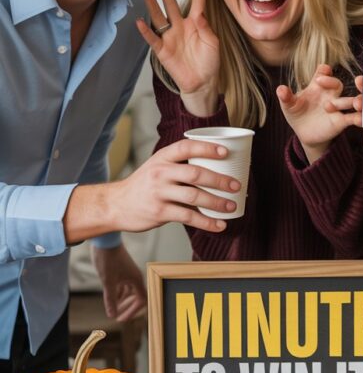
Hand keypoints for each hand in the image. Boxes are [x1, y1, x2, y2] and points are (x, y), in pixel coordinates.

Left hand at [92, 244, 145, 321]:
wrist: (104, 240)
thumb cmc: (108, 259)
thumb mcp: (108, 282)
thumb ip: (111, 299)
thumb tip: (112, 315)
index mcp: (136, 279)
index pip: (141, 300)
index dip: (132, 312)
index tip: (121, 318)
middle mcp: (134, 277)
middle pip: (136, 297)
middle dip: (127, 308)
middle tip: (117, 316)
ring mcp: (128, 273)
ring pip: (129, 291)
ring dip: (122, 301)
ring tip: (113, 308)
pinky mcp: (121, 269)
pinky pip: (124, 285)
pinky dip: (119, 293)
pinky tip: (111, 297)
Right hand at [112, 139, 241, 230]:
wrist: (116, 204)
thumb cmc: (143, 185)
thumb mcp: (156, 166)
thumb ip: (178, 164)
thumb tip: (214, 167)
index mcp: (162, 158)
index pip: (186, 147)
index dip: (207, 148)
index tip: (226, 152)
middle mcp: (160, 172)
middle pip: (195, 174)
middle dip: (219, 180)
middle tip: (236, 185)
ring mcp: (159, 193)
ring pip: (194, 197)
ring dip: (217, 203)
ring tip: (231, 206)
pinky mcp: (159, 212)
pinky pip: (188, 217)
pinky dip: (206, 222)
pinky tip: (219, 225)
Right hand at [137, 0, 219, 113]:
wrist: (202, 82)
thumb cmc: (209, 62)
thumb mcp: (212, 43)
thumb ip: (205, 27)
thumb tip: (199, 14)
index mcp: (195, 25)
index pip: (196, 7)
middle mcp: (180, 28)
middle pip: (171, 7)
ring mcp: (170, 38)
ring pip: (159, 18)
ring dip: (153, 5)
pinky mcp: (162, 50)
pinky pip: (152, 38)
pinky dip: (146, 31)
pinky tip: (140, 21)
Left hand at [276, 64, 361, 162]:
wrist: (304, 133)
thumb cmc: (297, 114)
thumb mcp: (289, 106)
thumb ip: (286, 97)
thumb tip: (280, 89)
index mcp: (317, 87)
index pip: (323, 74)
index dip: (323, 72)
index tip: (323, 71)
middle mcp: (330, 94)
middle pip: (337, 84)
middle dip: (334, 83)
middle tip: (327, 84)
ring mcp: (337, 107)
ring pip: (349, 100)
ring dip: (353, 100)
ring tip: (355, 103)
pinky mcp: (341, 121)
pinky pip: (353, 118)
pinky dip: (359, 118)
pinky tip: (362, 119)